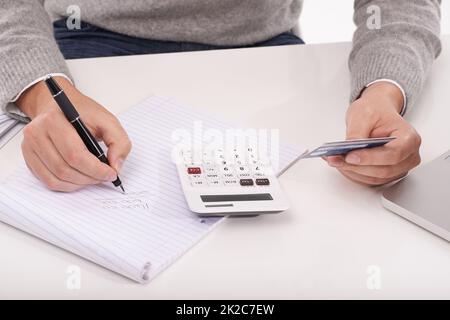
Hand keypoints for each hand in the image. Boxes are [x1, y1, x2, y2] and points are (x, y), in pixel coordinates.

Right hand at [16, 77, 131, 191]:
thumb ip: (119, 142)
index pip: (75, 154)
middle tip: (104, 177)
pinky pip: (48, 181)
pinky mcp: (29, 158)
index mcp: (54, 120)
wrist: (59, 105)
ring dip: (80, 184)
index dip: (95, 169)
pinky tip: (80, 178)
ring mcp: (29, 147)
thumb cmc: (82, 113)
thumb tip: (115, 166)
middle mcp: (36, 133)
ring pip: (56, 178)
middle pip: (64, 169)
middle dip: (89, 178)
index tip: (111, 173)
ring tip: (94, 177)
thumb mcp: (107, 120)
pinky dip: (68, 185)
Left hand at [325, 82, 420, 185]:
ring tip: (333, 160)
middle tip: (335, 159)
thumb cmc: (376, 111)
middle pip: (383, 170)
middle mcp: (408, 156)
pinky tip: (339, 163)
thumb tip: (349, 149)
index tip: (350, 156)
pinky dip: (353, 173)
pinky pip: (369, 180)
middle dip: (356, 166)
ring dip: (352, 171)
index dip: (370, 158)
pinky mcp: (386, 174)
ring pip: (374, 178)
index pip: (393, 155)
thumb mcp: (364, 114)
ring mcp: (398, 168)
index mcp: (409, 138)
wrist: (377, 112)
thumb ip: (357, 133)